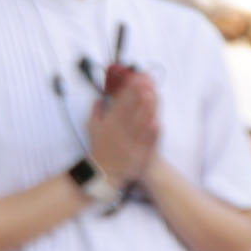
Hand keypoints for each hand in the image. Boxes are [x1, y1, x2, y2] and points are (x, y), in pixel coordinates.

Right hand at [79, 62, 160, 190]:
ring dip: (147, 108)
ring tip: (153, 93)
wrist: (103, 173)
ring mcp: (130, 143)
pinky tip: (157, 121)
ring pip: (140, 123)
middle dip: (138, 93)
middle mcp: (119, 131)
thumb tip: (99, 98)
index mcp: (109, 123)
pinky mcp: (139, 154)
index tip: (136, 77)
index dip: (129, 89)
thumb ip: (96, 111)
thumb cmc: (100, 148)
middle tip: (146, 80)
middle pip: (131, 109)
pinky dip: (152, 132)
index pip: (120, 102)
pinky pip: (147, 142)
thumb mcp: (92, 128)